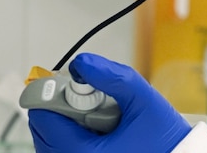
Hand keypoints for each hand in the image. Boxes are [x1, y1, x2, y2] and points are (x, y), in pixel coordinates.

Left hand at [28, 53, 190, 152]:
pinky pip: (63, 149)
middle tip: (93, 99)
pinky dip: (73, 135)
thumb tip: (83, 62)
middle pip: (43, 129)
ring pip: (51, 140)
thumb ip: (114, 78)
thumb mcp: (144, 100)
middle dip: (62, 107)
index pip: (43, 118)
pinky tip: (99, 129)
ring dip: (67, 121)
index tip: (75, 82)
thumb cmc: (164, 138)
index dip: (54, 94)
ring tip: (100, 115)